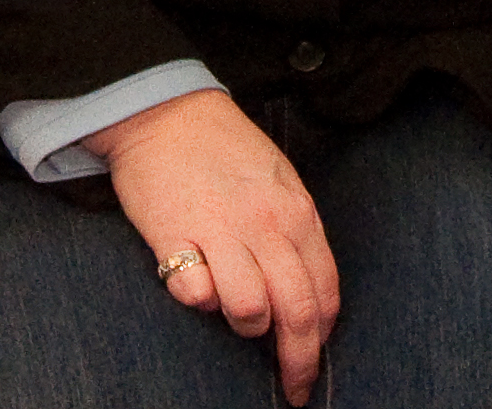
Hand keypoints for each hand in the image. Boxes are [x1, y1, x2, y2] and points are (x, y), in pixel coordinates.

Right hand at [102, 88, 338, 404]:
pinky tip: (196, 283)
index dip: (322, 338)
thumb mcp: (279, 182)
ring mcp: (220, 229)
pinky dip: (198, 299)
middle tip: (293, 387)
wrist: (166, 110)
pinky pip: (194, 292)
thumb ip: (295, 234)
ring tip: (232, 312)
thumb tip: (308, 296)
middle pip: (297, 312)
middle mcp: (266, 224)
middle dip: (298, 362)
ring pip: (250, 310)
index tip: (311, 361)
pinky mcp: (174, 235)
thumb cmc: (225, 148)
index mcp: (297, 212)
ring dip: (244, 325)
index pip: (325, 292)